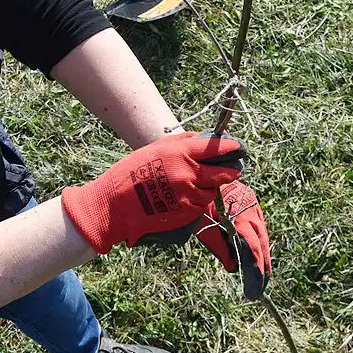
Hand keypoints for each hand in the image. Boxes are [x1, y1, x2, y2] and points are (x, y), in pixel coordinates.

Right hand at [61, 133, 245, 252]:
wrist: (115, 205)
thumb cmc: (130, 173)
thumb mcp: (154, 149)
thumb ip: (180, 143)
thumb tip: (202, 139)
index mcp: (179, 154)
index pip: (212, 148)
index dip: (228, 147)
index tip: (237, 147)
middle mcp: (188, 175)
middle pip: (222, 173)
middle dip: (230, 171)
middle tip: (234, 169)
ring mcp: (189, 196)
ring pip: (212, 191)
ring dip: (210, 188)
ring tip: (196, 184)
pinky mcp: (187, 213)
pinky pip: (201, 205)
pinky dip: (199, 201)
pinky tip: (186, 197)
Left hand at [196, 179, 270, 300]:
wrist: (199, 171)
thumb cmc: (196, 198)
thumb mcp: (201, 223)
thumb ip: (217, 244)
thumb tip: (232, 267)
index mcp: (239, 213)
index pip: (251, 244)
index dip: (255, 267)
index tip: (255, 286)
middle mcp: (250, 209)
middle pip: (260, 242)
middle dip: (261, 266)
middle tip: (260, 287)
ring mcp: (252, 205)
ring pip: (262, 235)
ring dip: (263, 256)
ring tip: (262, 276)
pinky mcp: (250, 204)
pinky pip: (258, 227)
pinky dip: (258, 243)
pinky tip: (258, 257)